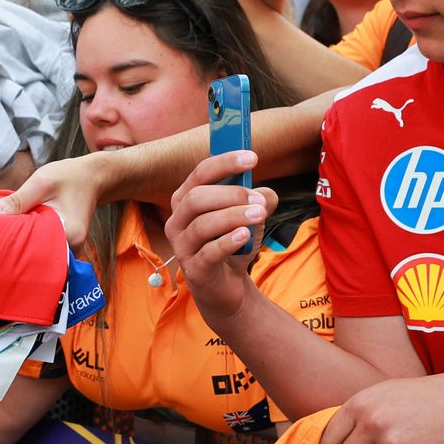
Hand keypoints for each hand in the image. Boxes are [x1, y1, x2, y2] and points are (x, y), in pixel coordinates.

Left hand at [0, 153, 106, 245]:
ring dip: (22, 245)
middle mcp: (72, 249)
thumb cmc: (69, 177)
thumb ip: (16, 200)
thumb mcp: (40, 183)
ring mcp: (69, 249)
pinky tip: (17, 234)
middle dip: (15, 251)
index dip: (13, 250)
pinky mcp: (63, 244)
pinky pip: (43, 247)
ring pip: (39, 253)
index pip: (36, 252)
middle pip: (37, 257)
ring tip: (2, 240)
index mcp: (69, 236)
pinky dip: (30, 240)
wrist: (92, 176)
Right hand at [162, 151, 272, 321]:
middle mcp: (178, 220)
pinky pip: (209, 252)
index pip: (200, 173)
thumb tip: (265, 195)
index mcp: (187, 199)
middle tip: (259, 201)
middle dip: (231, 195)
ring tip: (260, 215)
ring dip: (234, 217)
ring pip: (202, 225)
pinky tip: (245, 236)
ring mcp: (183, 246)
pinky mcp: (194, 269)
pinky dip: (228, 242)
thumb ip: (259, 201)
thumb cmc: (233, 243)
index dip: (225, 163)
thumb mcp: (250, 217)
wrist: (227, 286)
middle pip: (197, 198)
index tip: (252, 158)